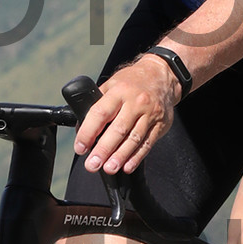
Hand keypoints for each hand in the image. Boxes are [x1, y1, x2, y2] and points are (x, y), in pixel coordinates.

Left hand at [74, 53, 179, 174]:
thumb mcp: (112, 83)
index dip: (88, 132)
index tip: (80, 147)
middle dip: (103, 149)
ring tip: (109, 168)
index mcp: (119, 91)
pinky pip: (148, 143)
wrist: (162, 75)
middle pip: (118, 130)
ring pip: (134, 139)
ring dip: (120, 156)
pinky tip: (127, 166)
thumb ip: (98, 102)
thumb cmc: (132, 81)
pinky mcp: (160, 125)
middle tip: (92, 164)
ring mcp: (150, 114)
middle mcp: (136, 103)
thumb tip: (81, 127)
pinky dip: (137, 157)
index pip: (100, 113)